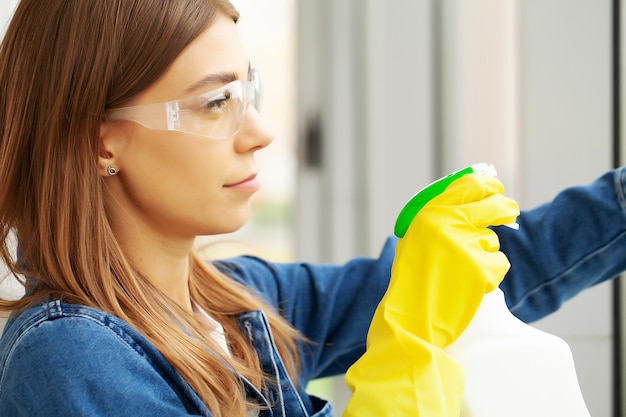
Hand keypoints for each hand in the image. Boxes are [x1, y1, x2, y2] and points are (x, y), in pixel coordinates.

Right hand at [343, 173, 519, 416]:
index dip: (487, 184)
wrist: (409, 319)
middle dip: (505, 208)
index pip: (468, 184)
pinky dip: (490, 275)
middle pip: (492, 204)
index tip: (495, 188)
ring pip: (493, 240)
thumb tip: (474, 200)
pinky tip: (470, 286)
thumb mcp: (415, 241)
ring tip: (461, 273)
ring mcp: (464, 244)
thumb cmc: (410, 283)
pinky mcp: (480, 267)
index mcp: (427, 213)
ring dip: (485, 254)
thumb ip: (438, 220)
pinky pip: (499, 263)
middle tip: (509, 213)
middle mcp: (446, 222)